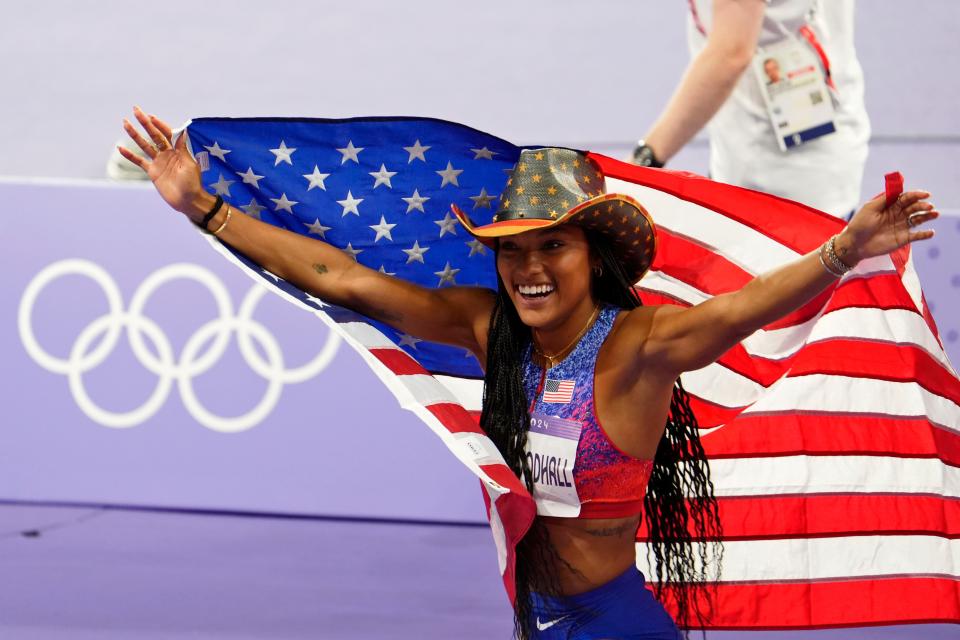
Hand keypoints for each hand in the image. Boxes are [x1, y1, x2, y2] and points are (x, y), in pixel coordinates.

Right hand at [118, 107, 212, 221]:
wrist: (188, 201)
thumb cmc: (193, 183)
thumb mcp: (189, 164)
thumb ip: (182, 148)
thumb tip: (182, 130)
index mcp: (178, 150)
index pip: (168, 133)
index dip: (160, 125)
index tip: (151, 117)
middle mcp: (168, 153)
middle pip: (154, 135)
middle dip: (145, 122)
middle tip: (136, 109)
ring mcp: (159, 162)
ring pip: (144, 145)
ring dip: (135, 134)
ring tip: (125, 123)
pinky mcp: (152, 172)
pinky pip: (139, 161)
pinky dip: (130, 155)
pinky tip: (120, 148)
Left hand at [835, 190, 938, 265]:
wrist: (854, 244)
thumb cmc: (859, 224)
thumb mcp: (870, 208)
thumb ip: (885, 198)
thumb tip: (898, 188)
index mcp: (890, 205)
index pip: (906, 198)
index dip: (916, 195)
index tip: (925, 194)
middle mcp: (898, 214)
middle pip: (914, 207)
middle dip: (922, 205)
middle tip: (929, 206)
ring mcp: (901, 226)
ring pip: (918, 219)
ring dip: (927, 216)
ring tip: (935, 214)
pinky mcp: (903, 239)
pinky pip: (917, 236)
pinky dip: (925, 234)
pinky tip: (931, 232)